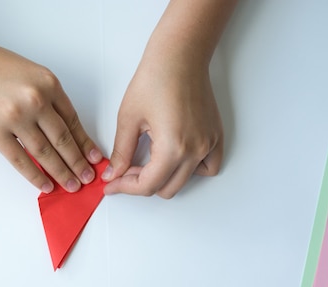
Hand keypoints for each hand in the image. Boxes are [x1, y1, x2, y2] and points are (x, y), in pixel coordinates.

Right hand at [0, 33, 102, 192]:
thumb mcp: (24, 71)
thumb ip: (43, 96)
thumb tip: (56, 127)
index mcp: (47, 82)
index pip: (72, 120)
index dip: (85, 142)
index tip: (93, 157)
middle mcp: (36, 100)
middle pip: (63, 139)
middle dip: (78, 163)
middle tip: (87, 178)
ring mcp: (15, 117)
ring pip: (46, 153)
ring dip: (61, 172)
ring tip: (72, 185)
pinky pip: (20, 160)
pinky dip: (35, 176)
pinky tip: (45, 185)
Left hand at [102, 58, 222, 198]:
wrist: (179, 56)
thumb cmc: (156, 78)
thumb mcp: (129, 118)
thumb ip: (121, 152)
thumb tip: (114, 174)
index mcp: (173, 148)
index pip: (147, 186)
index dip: (125, 188)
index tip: (112, 184)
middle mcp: (195, 150)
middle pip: (166, 189)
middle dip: (141, 184)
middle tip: (125, 170)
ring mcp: (209, 144)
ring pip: (185, 181)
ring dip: (165, 178)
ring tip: (149, 162)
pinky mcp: (215, 136)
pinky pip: (208, 167)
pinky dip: (192, 170)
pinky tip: (175, 158)